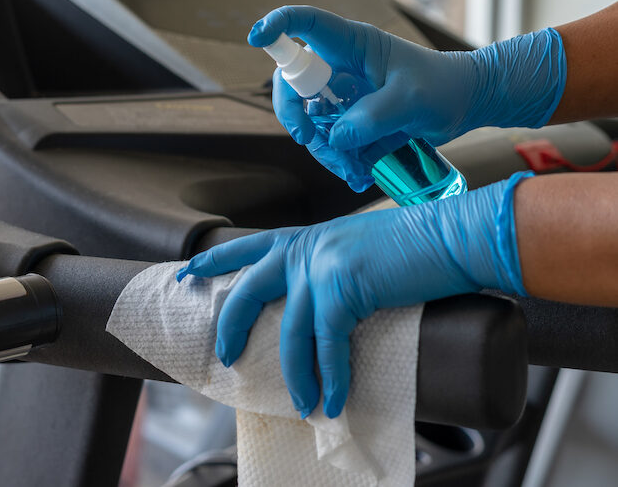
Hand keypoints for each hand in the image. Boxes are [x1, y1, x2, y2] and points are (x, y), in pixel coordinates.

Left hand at [177, 173, 529, 418]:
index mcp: (308, 237)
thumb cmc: (414, 246)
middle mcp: (307, 247)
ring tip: (302, 403)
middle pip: (249, 289)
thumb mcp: (358, 251)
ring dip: (295, 374)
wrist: (452, 236)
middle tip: (226, 356)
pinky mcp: (343, 287)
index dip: (215, 261)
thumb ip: (334, 271)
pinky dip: (330, 377)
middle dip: (231, 324)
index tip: (187, 272)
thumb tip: (326, 308)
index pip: (248, 246)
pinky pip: (326, 344)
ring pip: (290, 331)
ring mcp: (322, 265)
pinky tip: (333, 399)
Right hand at [250, 6, 565, 189]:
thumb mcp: (412, 99)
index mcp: (352, 45)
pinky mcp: (350, 118)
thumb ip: (374, 117)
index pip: (306, 24)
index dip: (278, 25)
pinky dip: (339, 160)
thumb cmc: (443, 86)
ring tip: (355, 172)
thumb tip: (336, 138)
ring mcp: (342, 94)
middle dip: (298, 117)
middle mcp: (339, 67)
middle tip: (313, 142)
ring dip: (325, 150)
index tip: (257, 37)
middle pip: (294, 85)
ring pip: (311, 121)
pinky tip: (360, 175)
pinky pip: (330, 140)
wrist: (463, 104)